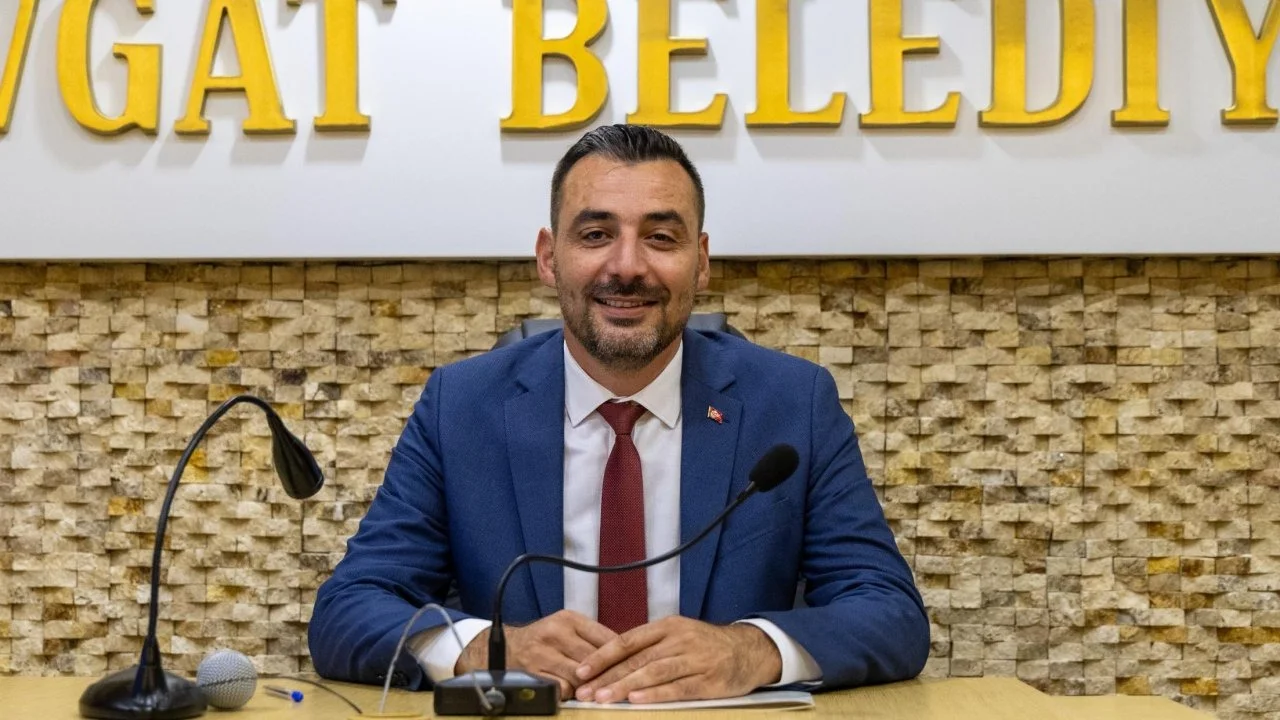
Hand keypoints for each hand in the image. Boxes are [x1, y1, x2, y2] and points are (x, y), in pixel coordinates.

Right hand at [455, 610, 617, 698]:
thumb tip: (626, 653)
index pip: (606, 638)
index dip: (622, 656)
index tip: (634, 666)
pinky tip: (573, 693)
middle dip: (608, 674)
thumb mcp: (566, 628)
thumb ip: (592, 638)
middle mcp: (555, 632)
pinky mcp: (533, 672)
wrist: (505, 647)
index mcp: (568, 619)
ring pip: (579, 676)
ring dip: (588, 686)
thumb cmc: (544, 640)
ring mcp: (542, 653)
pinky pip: (561, 688)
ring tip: (597, 691)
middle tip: (621, 685)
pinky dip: (569, 693)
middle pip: (594, 659)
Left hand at [572, 617, 781, 704]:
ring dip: (626, 686)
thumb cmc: (706, 646)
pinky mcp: (708, 679)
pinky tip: (638, 700)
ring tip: (604, 697)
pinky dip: (656, 694)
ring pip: (654, 672)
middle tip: (585, 691)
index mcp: (667, 627)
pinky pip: (678, 687)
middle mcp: (678, 639)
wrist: (749, 650)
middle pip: (637, 658)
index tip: (580, 670)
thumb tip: (612, 661)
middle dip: (607, 676)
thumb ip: (650, 646)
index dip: (602, 656)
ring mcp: (694, 659)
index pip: (627, 640)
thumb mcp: (678, 636)